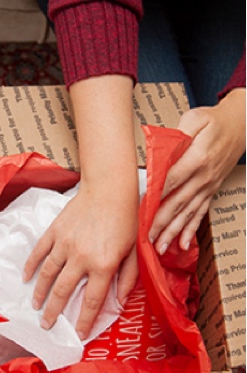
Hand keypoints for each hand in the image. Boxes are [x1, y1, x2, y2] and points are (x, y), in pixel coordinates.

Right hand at [23, 181, 138, 339]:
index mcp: (103, 265)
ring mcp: (64, 244)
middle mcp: (81, 257)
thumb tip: (119, 301)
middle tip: (47, 325)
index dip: (84, 320)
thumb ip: (128, 278)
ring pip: (47, 274)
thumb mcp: (135, 251)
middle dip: (54, 312)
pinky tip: (27, 278)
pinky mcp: (54, 232)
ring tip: (36, 306)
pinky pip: (39, 253)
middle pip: (62, 291)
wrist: (110, 189)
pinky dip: (31, 266)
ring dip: (40, 293)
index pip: (91, 300)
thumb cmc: (127, 219)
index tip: (78, 334)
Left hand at [149, 88, 245, 252]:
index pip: (171, 180)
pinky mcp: (210, 191)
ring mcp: (207, 186)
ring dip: (172, 232)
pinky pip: (200, 213)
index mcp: (198, 158)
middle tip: (144, 238)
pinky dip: (191, 230)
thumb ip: (178, 136)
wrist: (241, 125)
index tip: (141, 209)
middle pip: (177, 202)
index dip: (156, 195)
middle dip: (160, 222)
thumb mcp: (195, 120)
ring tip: (159, 248)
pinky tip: (182, 244)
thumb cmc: (213, 120)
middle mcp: (203, 176)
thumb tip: (160, 151)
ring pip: (187, 213)